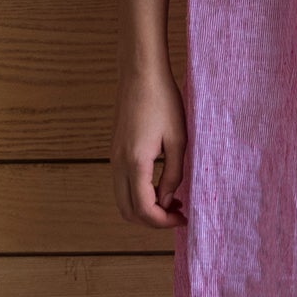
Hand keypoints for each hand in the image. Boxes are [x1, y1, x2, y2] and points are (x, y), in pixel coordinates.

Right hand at [112, 63, 188, 228]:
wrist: (140, 75)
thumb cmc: (163, 101)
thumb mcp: (177, 140)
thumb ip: (173, 174)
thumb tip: (168, 200)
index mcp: (135, 162)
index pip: (144, 209)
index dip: (163, 221)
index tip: (183, 218)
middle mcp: (118, 164)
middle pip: (127, 212)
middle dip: (152, 221)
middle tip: (177, 214)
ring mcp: (113, 158)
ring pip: (122, 200)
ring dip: (144, 208)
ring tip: (172, 201)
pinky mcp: (115, 152)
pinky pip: (122, 185)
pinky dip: (138, 195)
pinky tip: (160, 186)